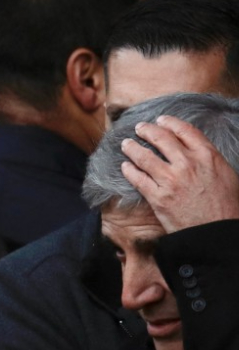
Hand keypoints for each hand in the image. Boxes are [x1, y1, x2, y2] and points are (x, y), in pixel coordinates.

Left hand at [120, 115, 238, 232]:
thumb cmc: (225, 204)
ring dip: (132, 148)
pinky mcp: (158, 197)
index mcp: (207, 155)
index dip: (170, 122)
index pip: (184, 130)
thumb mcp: (225, 173)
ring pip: (145, 157)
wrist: (216, 230)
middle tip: (139, 128)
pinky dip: (129, 170)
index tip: (161, 120)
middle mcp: (188, 163)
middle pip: (162, 139)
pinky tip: (124, 166)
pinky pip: (138, 179)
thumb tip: (195, 150)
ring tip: (126, 144)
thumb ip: (208, 158)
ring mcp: (171, 180)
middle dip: (147, 130)